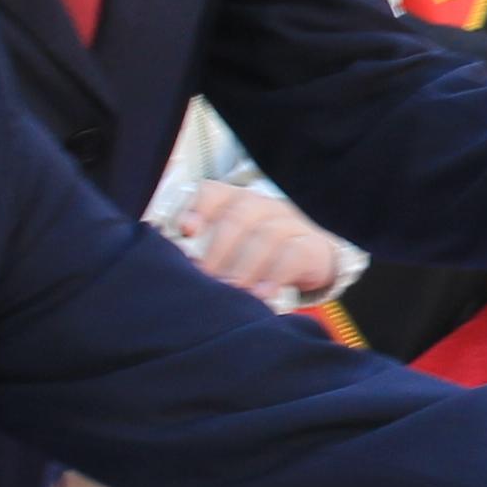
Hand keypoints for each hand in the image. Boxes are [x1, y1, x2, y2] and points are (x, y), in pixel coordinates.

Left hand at [169, 176, 346, 306]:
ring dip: (246, 265)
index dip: (198, 207)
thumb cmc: (259, 255)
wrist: (314, 261)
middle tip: (206, 277)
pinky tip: (263, 294)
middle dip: (218, 248)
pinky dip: (276, 275)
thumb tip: (172, 269)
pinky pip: (294, 255)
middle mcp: (263, 207)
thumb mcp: (232, 247)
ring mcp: (291, 224)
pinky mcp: (312, 247)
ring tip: (233, 290)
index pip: (214, 192)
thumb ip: (204, 252)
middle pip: (239, 215)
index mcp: (237, 202)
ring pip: (267, 235)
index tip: (186, 231)